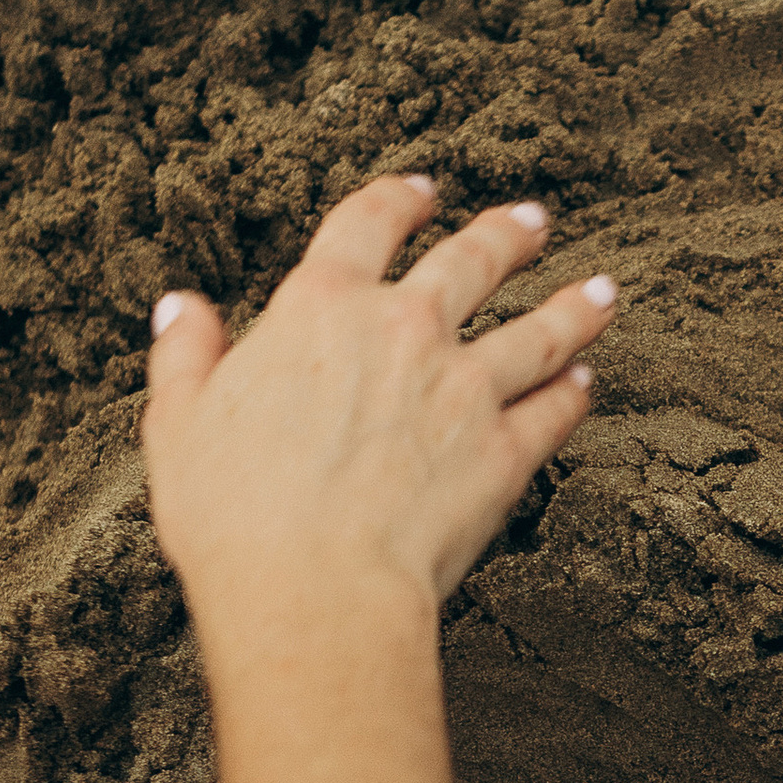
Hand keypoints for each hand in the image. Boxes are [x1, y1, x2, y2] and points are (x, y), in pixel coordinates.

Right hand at [137, 177, 620, 782]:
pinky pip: (553, 411)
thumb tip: (181, 309)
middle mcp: (404, 329)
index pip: (367, 224)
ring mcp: (465, 388)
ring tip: (603, 291)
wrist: (314, 591)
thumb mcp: (178, 423)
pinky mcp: (506, 452)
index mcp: (320, 306)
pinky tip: (587, 384)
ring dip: (574, 306)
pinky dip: (573, 394)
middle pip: (471, 260)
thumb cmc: (232, 515)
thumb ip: (185, 357)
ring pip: (538, 329)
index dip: (398, 200)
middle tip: (533, 222)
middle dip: (506, 235)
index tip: (422, 191)